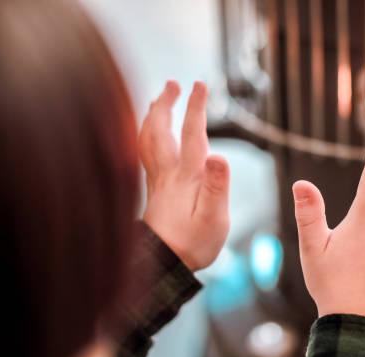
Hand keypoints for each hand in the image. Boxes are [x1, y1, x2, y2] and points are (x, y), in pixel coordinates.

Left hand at [139, 80, 229, 270]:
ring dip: (153, 116)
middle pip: (161, 130)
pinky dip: (146, 136)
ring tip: (159, 99)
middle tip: (174, 83)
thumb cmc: (193, 243)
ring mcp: (158, 181)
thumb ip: (217, 186)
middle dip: (166, 103)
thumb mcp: (215, 218)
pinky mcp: (155, 190)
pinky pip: (145, 154)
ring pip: (148, 140)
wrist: (164, 264)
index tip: (200, 84)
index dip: (196, 108)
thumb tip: (219, 155)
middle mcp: (168, 174)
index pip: (193, 134)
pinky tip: (151, 135)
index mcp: (187, 177)